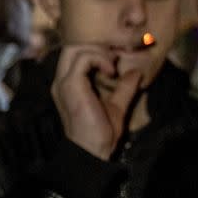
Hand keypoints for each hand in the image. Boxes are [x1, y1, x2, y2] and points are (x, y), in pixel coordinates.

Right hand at [51, 45, 141, 159]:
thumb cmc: (101, 134)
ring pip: (76, 48)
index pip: (75, 54)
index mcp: (68, 84)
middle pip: (72, 47)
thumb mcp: (117, 106)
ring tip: (112, 65)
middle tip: (114, 58)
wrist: (92, 151)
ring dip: (98, 51)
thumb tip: (136, 72)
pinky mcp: (71, 84)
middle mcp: (61, 80)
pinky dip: (100, 59)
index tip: (117, 57)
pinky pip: (83, 58)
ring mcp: (64, 81)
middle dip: (95, 46)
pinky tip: (111, 71)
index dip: (96, 50)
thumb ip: (123, 88)